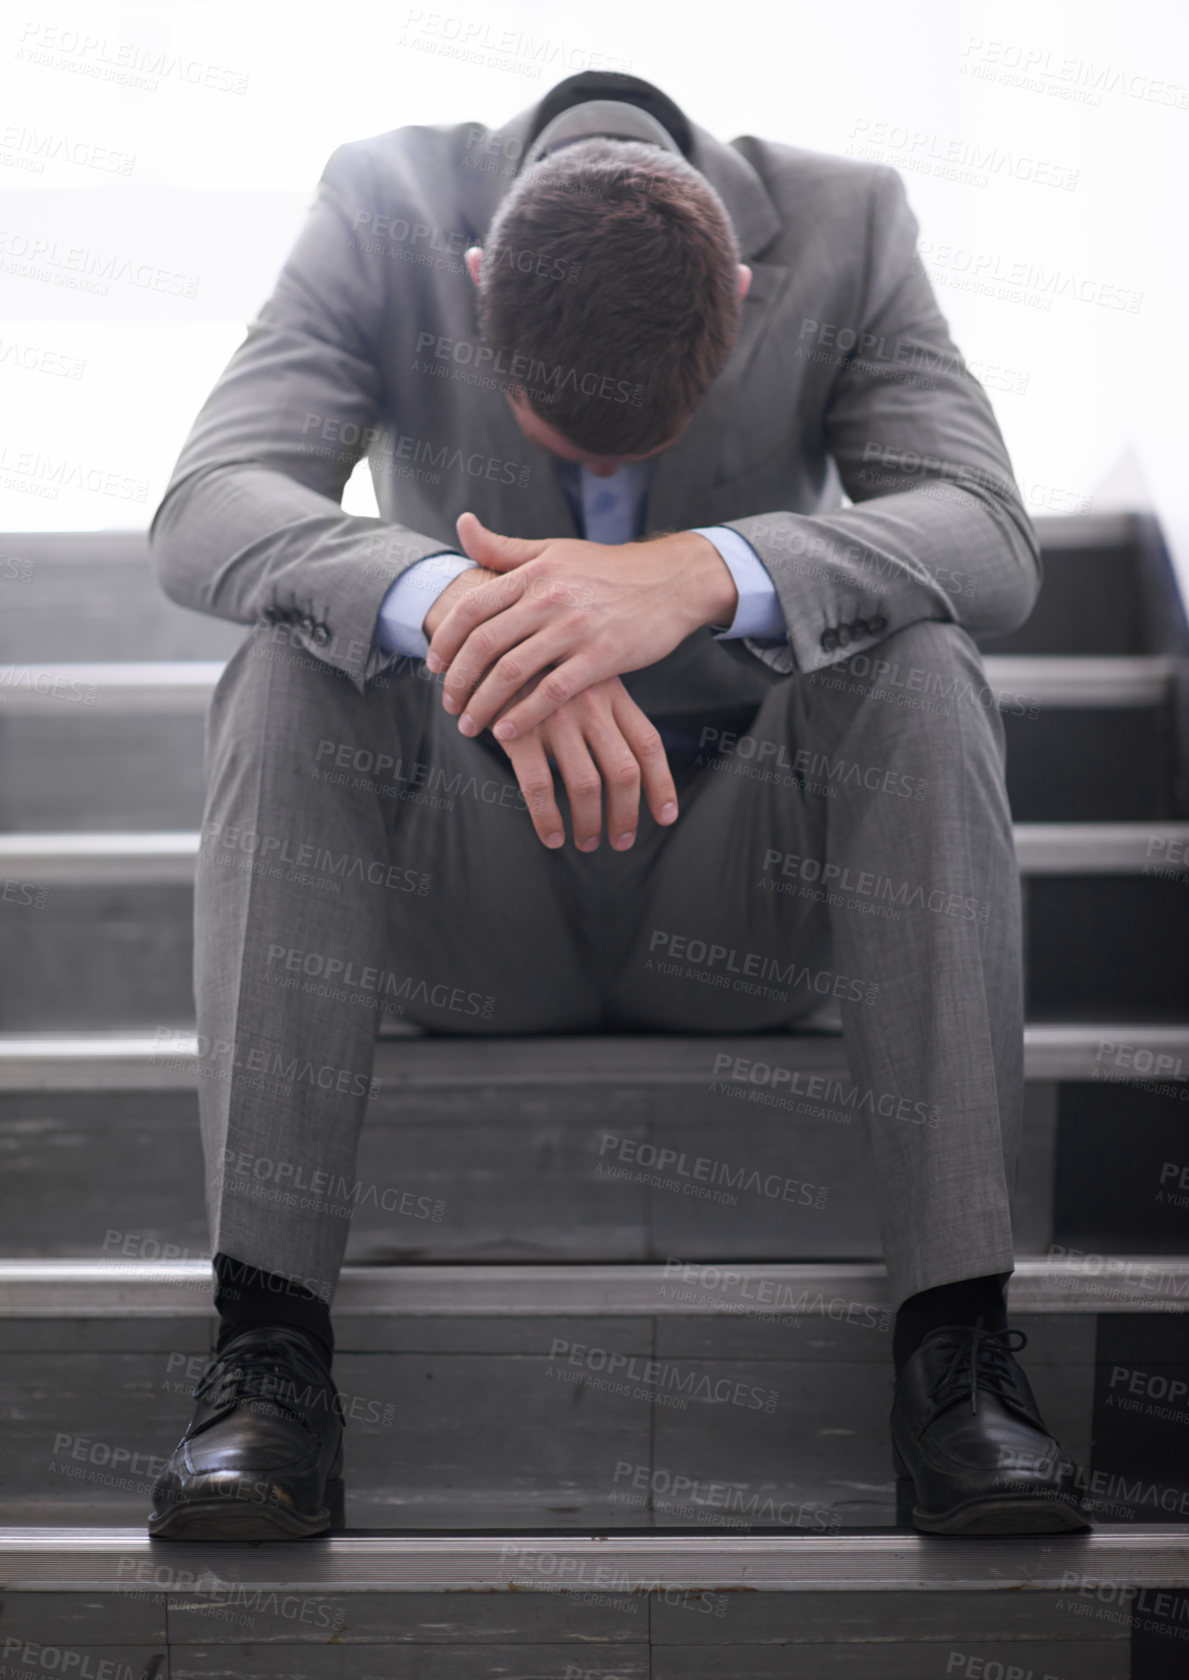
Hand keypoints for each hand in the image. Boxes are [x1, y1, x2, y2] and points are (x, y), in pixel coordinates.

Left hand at [425, 511, 736, 741]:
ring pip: (513, 671)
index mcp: (533, 573)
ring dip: (483, 704)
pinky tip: (507, 732)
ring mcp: (576, 628)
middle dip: (459, 680)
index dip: (445, 639)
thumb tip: (462, 524)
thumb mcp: (554, 550)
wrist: (672, 580)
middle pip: (485, 643)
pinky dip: (525, 715)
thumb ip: (504, 547)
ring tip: (469, 724)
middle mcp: (549, 598)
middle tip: (448, 704)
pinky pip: (553, 691)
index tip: (434, 665)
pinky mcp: (602, 656)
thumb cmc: (608, 569)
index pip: (472, 607)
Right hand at [497, 673, 678, 851]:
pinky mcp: (518, 730)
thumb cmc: (539, 668)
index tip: (666, 817)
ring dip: (589, 824)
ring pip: (586, 785)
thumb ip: (607, 712)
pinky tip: (552, 838)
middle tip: (621, 841)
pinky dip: (548, 819)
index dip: (662, 786)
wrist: (489, 642)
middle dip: (626, 815)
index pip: (648, 744)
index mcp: (612, 694)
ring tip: (586, 844)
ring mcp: (555, 717)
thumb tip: (628, 767)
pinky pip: (539, 786)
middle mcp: (590, 705)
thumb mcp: (583, 677)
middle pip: (624, 772)